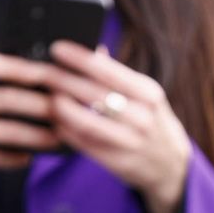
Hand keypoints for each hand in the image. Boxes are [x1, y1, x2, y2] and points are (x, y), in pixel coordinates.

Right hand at [0, 52, 60, 207]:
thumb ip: (4, 80)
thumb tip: (54, 75)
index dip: (20, 69)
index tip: (51, 74)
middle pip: (2, 99)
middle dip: (38, 106)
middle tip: (67, 112)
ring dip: (31, 136)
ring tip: (57, 139)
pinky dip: (9, 158)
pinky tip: (28, 159)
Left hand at [43, 41, 192, 212]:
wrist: (170, 164)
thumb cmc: (151, 119)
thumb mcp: (146, 94)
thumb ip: (118, 74)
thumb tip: (94, 50)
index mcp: (149, 93)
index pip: (110, 72)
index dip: (81, 59)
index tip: (57, 48)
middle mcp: (143, 117)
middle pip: (96, 95)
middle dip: (64, 81)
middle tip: (42, 71)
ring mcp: (131, 142)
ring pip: (88, 123)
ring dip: (63, 108)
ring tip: (47, 96)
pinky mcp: (118, 162)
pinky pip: (85, 144)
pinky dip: (66, 131)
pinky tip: (54, 121)